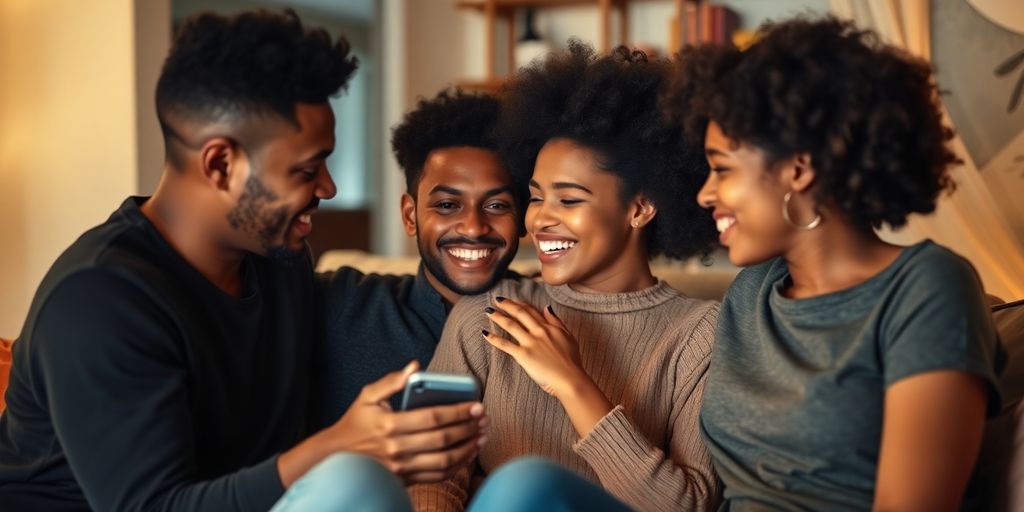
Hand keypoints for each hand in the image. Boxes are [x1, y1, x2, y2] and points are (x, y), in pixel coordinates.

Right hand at [324, 361, 487, 483]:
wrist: (336, 457)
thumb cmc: (355, 422)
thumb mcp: (367, 396)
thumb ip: (392, 381)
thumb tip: (415, 365)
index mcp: (389, 424)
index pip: (433, 417)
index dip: (458, 412)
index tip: (476, 405)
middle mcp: (397, 448)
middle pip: (443, 439)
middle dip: (468, 428)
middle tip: (485, 419)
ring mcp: (402, 467)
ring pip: (444, 461)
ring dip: (468, 449)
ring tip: (482, 436)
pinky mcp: (405, 479)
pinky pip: (438, 476)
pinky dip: (457, 467)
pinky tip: (468, 454)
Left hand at [482, 297, 584, 397]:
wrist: (570, 379)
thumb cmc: (572, 361)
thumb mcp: (568, 336)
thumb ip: (557, 321)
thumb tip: (547, 307)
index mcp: (549, 327)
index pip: (532, 310)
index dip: (520, 303)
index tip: (512, 300)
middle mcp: (538, 331)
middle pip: (519, 313)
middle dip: (506, 305)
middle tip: (496, 300)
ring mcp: (530, 342)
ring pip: (510, 325)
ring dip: (498, 317)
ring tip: (488, 312)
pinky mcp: (523, 355)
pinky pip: (505, 344)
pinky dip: (494, 338)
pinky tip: (485, 333)